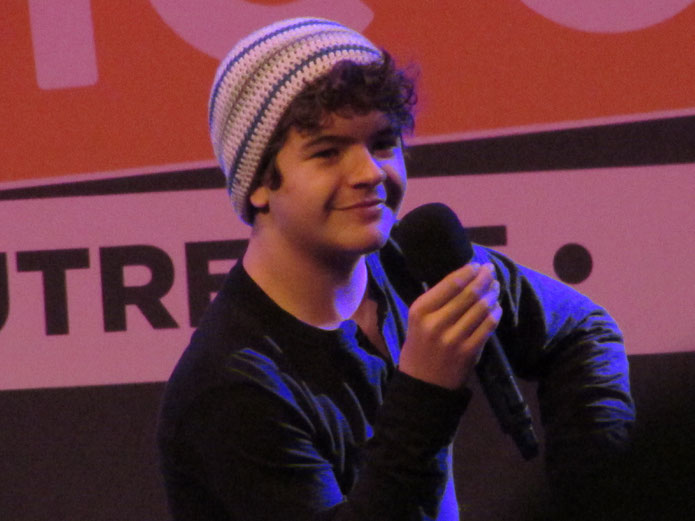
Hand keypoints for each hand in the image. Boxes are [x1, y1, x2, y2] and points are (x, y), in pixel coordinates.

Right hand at [398, 263, 501, 389]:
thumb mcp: (417, 320)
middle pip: (468, 294)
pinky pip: (487, 327)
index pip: (450, 283)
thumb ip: (436, 301)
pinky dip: (495, 314)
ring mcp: (453, 339)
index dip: (467, 271)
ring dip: (492, 294)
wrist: (423, 383)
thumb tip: (463, 277)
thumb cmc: (419, 346)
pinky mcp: (468, 352)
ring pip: (480, 309)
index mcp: (420, 311)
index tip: (476, 265)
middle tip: (491, 270)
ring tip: (495, 287)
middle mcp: (436, 323)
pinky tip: (497, 307)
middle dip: (483, 278)